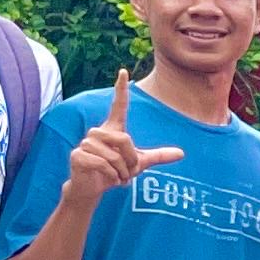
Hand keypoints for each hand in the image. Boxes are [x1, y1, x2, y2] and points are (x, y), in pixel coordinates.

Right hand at [66, 77, 185, 200]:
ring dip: (121, 172)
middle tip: (126, 172)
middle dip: (130, 161)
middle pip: (124, 139)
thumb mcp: (138, 164)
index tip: (123, 71)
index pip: (119, 106)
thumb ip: (158, 156)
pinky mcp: (77, 156)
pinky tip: (108, 179)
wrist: (92, 189)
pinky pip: (103, 165)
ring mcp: (85, 143)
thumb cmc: (114, 172)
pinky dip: (111, 176)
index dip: (121, 89)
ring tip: (116, 176)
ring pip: (114, 156)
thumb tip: (182, 153)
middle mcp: (98, 132)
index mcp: (113, 130)